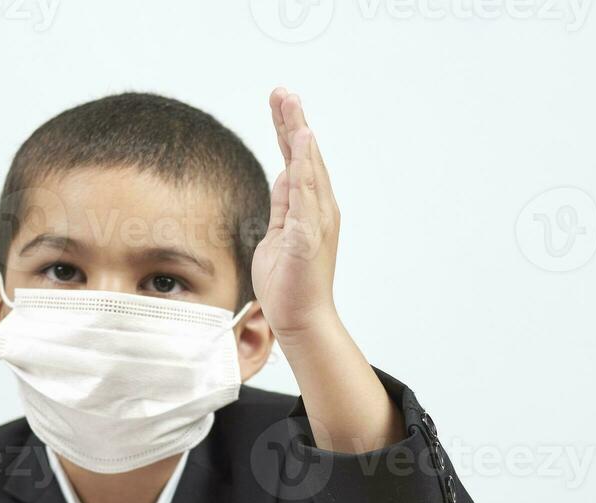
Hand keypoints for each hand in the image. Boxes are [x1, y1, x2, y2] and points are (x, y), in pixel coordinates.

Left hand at [250, 88, 341, 343]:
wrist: (301, 318)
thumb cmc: (289, 283)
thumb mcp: (277, 234)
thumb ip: (282, 206)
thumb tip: (284, 176)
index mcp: (308, 207)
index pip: (297, 161)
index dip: (288, 130)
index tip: (280, 101)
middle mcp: (318, 208)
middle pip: (305, 156)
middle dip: (293, 121)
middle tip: (283, 91)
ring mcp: (316, 221)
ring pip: (308, 169)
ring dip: (299, 136)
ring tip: (291, 106)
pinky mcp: (307, 236)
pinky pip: (306, 196)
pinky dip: (305, 169)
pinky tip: (301, 146)